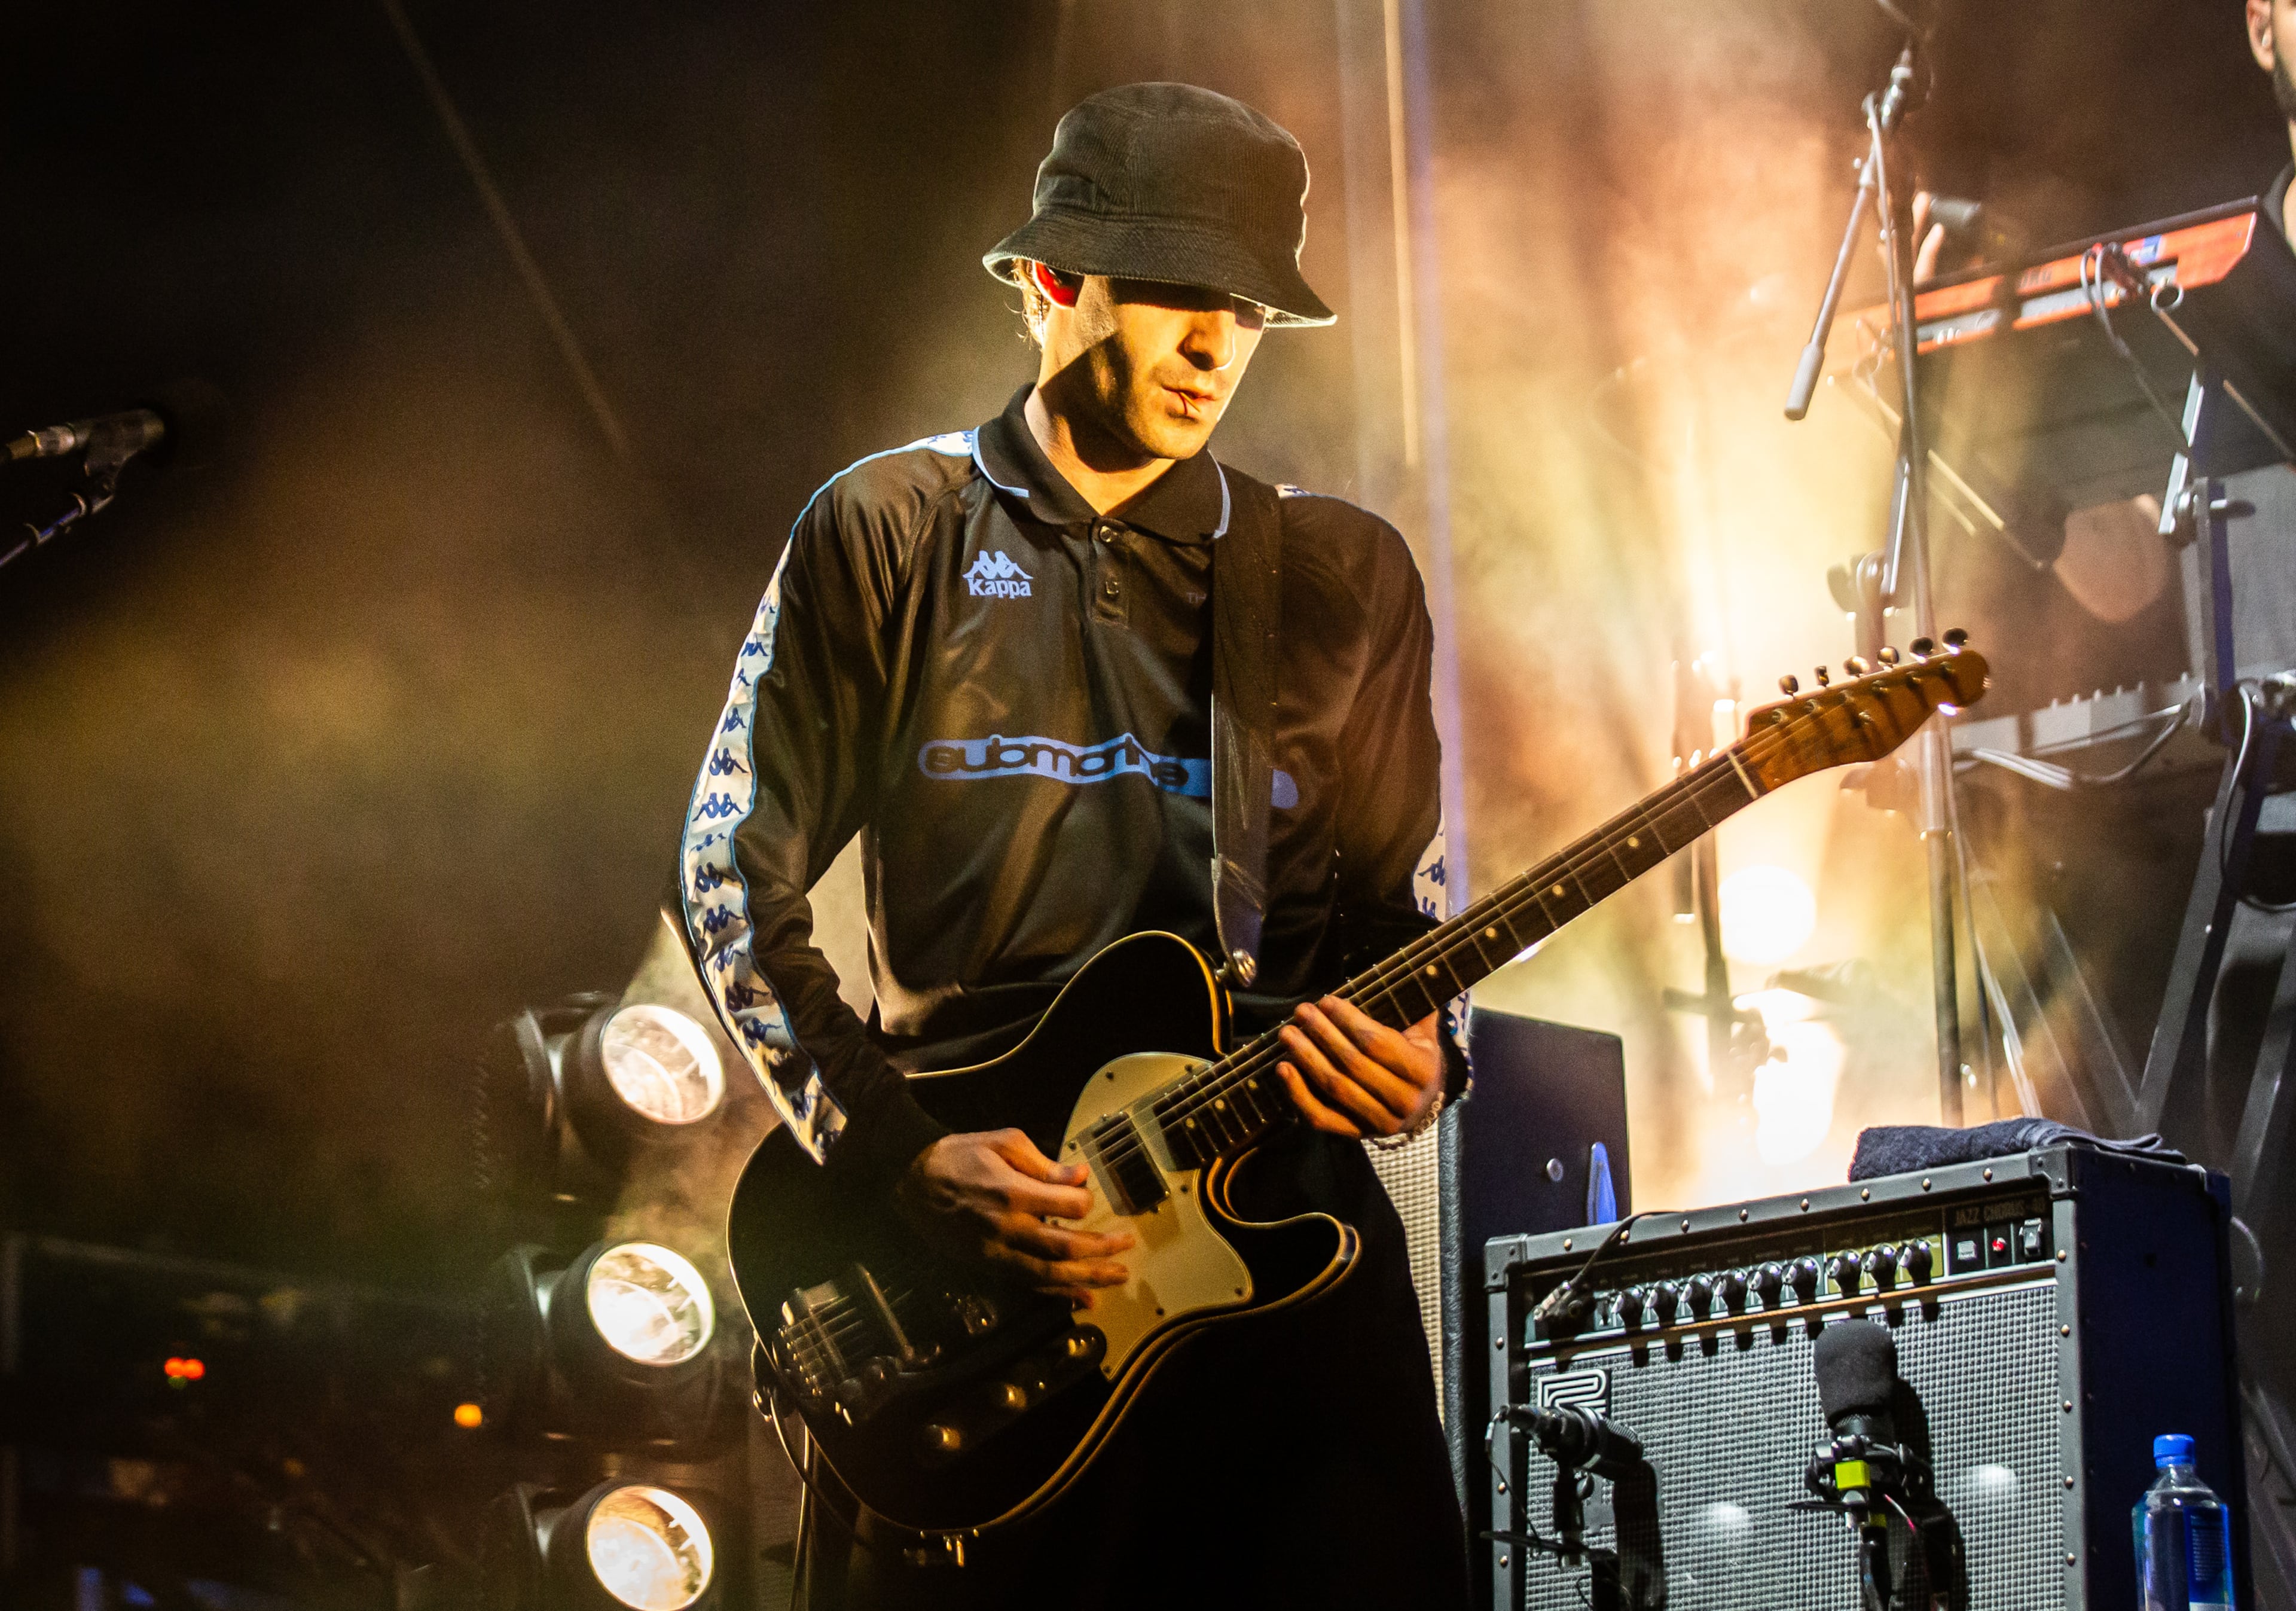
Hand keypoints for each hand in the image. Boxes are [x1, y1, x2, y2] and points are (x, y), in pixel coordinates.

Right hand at [894, 1128, 1135, 1306]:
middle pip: (1066, 1247)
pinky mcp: (988, 1266)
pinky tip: (1083, 1299)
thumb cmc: (958, 1155)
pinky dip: (1058, 1295)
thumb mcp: (1002, 1142)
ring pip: (1051, 1274)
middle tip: (1128, 1244)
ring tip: (1118, 1276)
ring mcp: (997, 1253)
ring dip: (1089, 1277)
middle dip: (1102, 1248)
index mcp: (1013, 1192)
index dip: (1086, 1201)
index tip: (1088, 1195)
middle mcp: (1008, 1229)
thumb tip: (1082, 1175)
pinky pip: (1029, 1285)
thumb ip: (1044, 1162)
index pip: (1069, 1205)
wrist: (910, 1180)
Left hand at [1275, 997, 1442, 1139]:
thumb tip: (1426, 964)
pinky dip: (1298, 1094)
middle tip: (1301, 1011)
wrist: (1422, 1105)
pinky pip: (1322, 1118)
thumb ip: (1419, 1004)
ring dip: (1306, 1058)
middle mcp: (1403, 1101)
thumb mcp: (1425, 1033)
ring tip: (1287, 1033)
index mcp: (1423, 1072)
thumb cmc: (1418, 1058)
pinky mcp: (1356, 1134)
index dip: (1348, 1020)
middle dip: (1322, 1034)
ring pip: (1335, 1088)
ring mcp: (1379, 1122)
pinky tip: (1283, 1068)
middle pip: (1352, 1064)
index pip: (1376, 1043)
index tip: (1326, 1001)